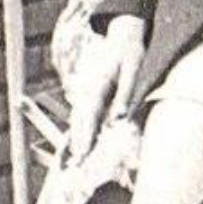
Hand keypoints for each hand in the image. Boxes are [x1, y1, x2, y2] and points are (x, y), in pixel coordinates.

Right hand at [67, 15, 145, 159]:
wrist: (123, 36)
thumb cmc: (130, 52)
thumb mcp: (132, 69)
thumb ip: (125, 94)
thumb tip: (118, 119)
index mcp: (96, 85)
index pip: (88, 117)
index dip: (84, 137)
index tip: (81, 155)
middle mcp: (85, 91)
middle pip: (79, 122)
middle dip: (76, 145)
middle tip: (73, 167)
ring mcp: (85, 93)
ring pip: (77, 121)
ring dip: (74, 140)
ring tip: (70, 163)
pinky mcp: (89, 95)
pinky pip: (82, 117)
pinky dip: (79, 131)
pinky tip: (76, 147)